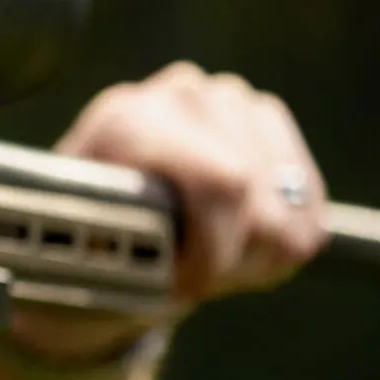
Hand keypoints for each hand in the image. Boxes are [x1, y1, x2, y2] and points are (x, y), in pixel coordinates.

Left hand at [0, 64, 325, 379]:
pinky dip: (284, 238)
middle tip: (190, 277)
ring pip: (286, 201)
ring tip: (206, 257)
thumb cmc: (73, 262)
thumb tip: (98, 267)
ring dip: (257, 248)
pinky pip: (308, 200)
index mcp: (124, 122)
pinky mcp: (264, 121)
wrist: (90, 250)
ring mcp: (225, 100)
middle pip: (255, 193)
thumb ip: (103, 265)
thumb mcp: (71, 274)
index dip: (212, 253)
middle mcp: (177, 93)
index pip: (219, 182)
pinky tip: (237, 241)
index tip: (180, 285)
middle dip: (234, 255)